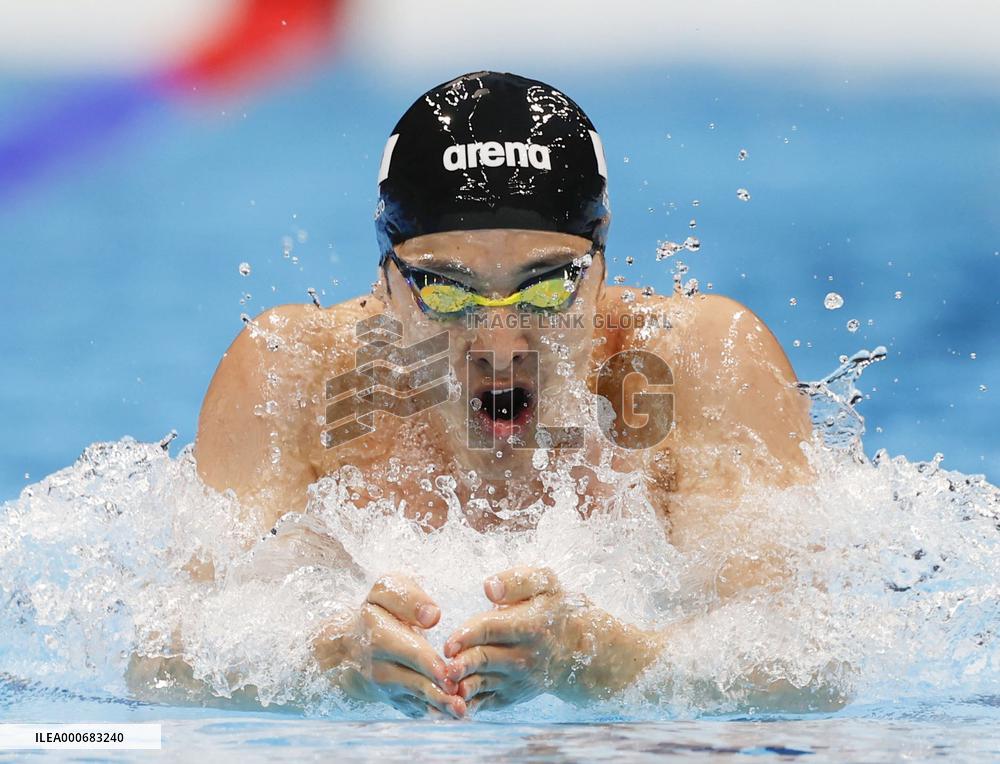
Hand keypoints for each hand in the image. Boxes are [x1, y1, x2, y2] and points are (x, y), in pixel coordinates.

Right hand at [313, 573, 465, 717]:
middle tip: (459, 700)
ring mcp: (385, 687)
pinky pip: (413, 709)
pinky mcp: (393, 700)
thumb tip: (432, 616)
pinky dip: (432, 713)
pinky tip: (451, 716)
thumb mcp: (386, 591)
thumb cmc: (376, 612)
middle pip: (412, 681)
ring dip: (437, 707)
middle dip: (436, 691)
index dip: (428, 662)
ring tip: (460, 712)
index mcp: (379, 634)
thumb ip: (409, 598)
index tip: (447, 672)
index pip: (408, 650)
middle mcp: (379, 666)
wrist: (347, 646)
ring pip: (414, 699)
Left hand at [444, 566, 660, 711]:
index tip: (449, 643)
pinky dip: (462, 706)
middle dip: (462, 665)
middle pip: (485, 660)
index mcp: (529, 626)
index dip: (469, 636)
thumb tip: (489, 588)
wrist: (576, 648)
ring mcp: (516, 680)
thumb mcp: (545, 583)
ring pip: (482, 686)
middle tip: (443, 668)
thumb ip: (517, 580)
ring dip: (459, 688)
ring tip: (440, 687)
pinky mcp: (509, 696)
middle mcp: (523, 657)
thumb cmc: (552, 608)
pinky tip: (442, 703)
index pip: (494, 629)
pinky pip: (483, 703)